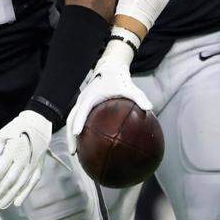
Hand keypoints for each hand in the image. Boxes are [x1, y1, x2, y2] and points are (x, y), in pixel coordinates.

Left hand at [0, 110, 52, 209]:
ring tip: (0, 205)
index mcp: (13, 150)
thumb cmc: (17, 128)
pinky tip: (18, 202)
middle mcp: (24, 159)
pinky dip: (26, 193)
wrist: (40, 123)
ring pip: (21, 184)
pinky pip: (33, 182)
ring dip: (10, 196)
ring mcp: (33, 164)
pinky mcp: (40, 166)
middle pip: (10, 180)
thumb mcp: (2, 135)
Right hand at [66, 37, 151, 155]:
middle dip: (70, 136)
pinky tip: (86, 143)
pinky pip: (77, 119)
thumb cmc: (119, 79)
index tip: (77, 134)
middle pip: (71, 119)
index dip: (78, 122)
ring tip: (75, 152)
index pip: (82, 110)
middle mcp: (82, 100)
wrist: (110, 68)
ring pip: (71, 120)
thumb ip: (139, 97)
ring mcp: (81, 102)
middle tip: (73, 152)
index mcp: (90, 96)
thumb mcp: (130, 87)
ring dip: (71, 136)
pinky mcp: (83, 105)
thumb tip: (149, 108)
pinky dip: (78, 130)